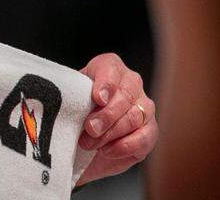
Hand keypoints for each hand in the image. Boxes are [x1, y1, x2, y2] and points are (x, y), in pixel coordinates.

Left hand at [75, 53, 157, 186]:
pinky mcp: (150, 130)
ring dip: (111, 133)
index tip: (98, 99)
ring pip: (134, 117)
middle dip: (107, 115)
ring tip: (90, 143)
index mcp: (109, 68)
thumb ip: (72, 96)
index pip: (111, 69)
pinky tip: (106, 150)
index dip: (106, 84)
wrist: (84, 138)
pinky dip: (123, 146)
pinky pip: (144, 137)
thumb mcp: (70, 99)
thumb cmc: (76, 111)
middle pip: (125, 95)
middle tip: (90, 128)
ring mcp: (144, 106)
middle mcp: (131, 83)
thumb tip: (71, 104)